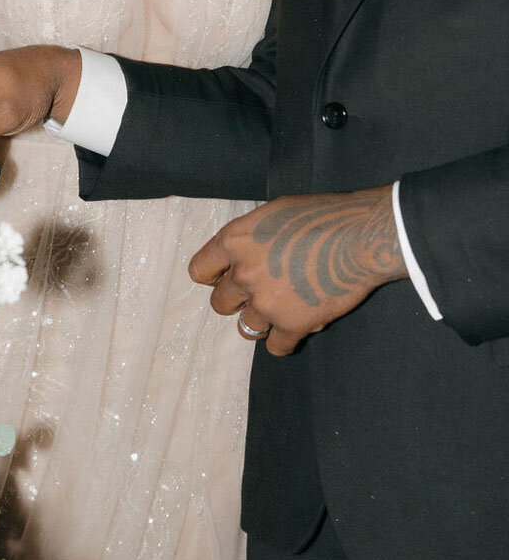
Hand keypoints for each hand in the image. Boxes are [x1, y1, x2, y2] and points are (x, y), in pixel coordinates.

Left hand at [188, 186, 405, 355]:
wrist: (360, 237)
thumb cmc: (321, 215)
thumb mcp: (273, 212)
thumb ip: (251, 237)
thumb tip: (244, 254)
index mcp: (234, 241)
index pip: (200, 271)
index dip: (214, 276)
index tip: (226, 278)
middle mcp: (242, 273)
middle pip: (220, 303)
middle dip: (238, 300)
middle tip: (261, 293)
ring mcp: (265, 302)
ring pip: (246, 327)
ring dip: (263, 320)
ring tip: (282, 309)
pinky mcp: (292, 325)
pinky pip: (276, 347)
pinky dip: (284, 341)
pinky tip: (298, 327)